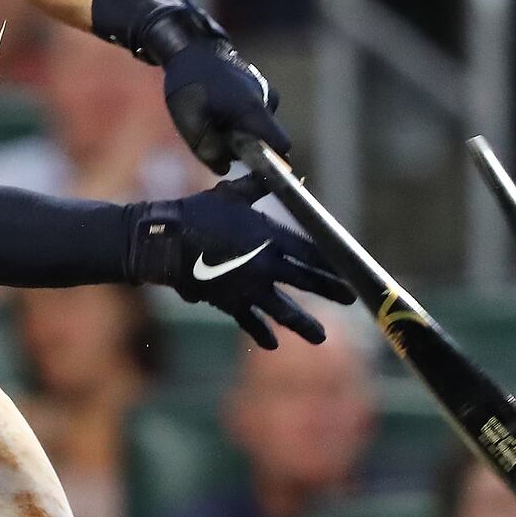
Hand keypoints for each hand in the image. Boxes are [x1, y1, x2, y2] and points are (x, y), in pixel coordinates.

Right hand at [125, 175, 353, 348]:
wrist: (165, 241)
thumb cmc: (197, 211)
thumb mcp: (231, 193)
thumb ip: (258, 185)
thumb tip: (283, 172)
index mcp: (269, 236)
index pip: (311, 253)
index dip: (332, 263)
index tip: (350, 271)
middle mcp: (265, 265)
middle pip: (307, 281)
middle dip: (331, 291)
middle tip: (351, 299)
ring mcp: (248, 288)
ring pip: (283, 311)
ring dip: (304, 324)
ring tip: (320, 337)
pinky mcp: (229, 302)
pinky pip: (249, 321)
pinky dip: (261, 333)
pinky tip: (272, 344)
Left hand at [162, 27, 288, 173]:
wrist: (192, 48)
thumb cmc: (189, 84)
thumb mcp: (189, 121)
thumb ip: (208, 150)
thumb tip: (225, 168)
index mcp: (254, 110)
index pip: (281, 147)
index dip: (273, 163)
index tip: (251, 167)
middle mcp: (266, 101)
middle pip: (267, 140)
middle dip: (245, 148)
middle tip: (216, 137)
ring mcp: (265, 92)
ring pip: (259, 128)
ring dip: (239, 133)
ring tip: (213, 119)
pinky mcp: (259, 88)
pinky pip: (254, 115)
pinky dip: (238, 120)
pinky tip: (218, 109)